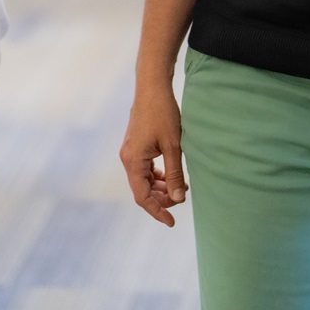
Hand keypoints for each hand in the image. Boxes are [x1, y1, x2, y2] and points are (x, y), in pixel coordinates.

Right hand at [120, 83, 187, 225]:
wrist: (152, 87)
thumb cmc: (163, 114)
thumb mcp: (173, 146)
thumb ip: (175, 174)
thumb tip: (178, 198)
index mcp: (133, 161)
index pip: (142, 196)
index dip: (157, 211)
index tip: (172, 221)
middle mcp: (127, 158)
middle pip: (142, 189)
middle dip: (161, 198)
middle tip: (181, 198)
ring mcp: (130, 151)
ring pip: (144, 179)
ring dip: (161, 186)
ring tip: (181, 186)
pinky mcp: (136, 145)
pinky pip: (145, 168)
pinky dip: (158, 175)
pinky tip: (171, 173)